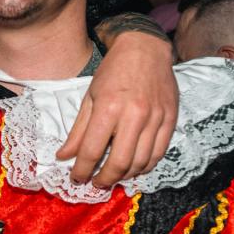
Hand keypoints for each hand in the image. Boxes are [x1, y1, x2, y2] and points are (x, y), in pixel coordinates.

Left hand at [57, 31, 177, 186]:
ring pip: (140, 162)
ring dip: (124, 176)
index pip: (92, 151)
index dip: (82, 170)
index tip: (76, 178)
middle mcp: (134, 115)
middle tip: (95, 183)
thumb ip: (78, 131)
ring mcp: (155, 119)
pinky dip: (145, 167)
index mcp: (108, 109)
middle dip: (104, 179)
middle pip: (119, 163)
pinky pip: (158, 154)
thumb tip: (63, 156)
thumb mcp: (89, 98)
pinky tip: (133, 168)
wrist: (144, 50)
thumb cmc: (112, 72)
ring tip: (113, 177)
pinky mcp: (170, 120)